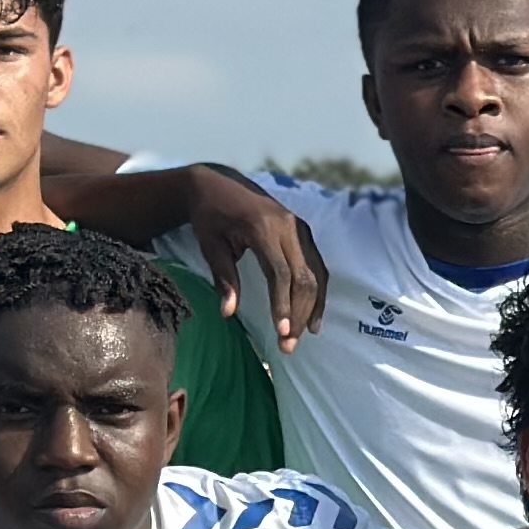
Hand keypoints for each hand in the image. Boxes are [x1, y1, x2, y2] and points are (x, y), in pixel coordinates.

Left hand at [181, 167, 329, 352]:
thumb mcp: (211, 246)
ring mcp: (299, 227)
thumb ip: (223, 278)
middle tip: (289, 345)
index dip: (283, 305)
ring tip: (303, 337)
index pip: (280, 273)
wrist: (218, 183)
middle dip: (299, 314)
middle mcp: (288, 225)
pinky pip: (317, 266)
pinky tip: (313, 318)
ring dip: (312, 308)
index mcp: (263, 227)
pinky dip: (318, 293)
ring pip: (316, 274)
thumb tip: (228, 313)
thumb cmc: (210, 216)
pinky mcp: (303, 231)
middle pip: (303, 277)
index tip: (282, 332)